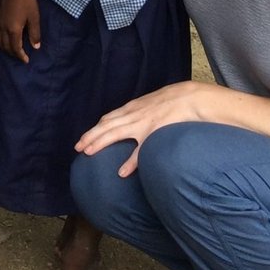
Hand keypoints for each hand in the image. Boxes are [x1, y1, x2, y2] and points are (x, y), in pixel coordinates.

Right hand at [0, 0, 41, 62]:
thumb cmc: (26, 1)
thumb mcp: (34, 17)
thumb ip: (34, 33)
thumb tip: (35, 47)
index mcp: (13, 30)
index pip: (15, 48)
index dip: (21, 56)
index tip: (26, 60)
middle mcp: (3, 29)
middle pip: (5, 47)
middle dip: (13, 54)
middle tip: (20, 57)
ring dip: (5, 49)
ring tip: (12, 51)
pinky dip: (0, 41)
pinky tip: (5, 39)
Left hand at [74, 81, 214, 175]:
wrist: (191, 97)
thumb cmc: (173, 101)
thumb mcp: (152, 104)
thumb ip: (141, 112)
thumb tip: (132, 121)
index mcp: (133, 108)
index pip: (108, 119)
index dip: (94, 129)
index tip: (83, 139)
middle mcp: (134, 115)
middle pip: (106, 126)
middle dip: (90, 136)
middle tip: (78, 148)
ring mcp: (143, 123)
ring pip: (115, 133)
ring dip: (100, 143)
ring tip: (88, 153)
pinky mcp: (154, 133)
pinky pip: (140, 150)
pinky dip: (130, 162)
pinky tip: (121, 172)